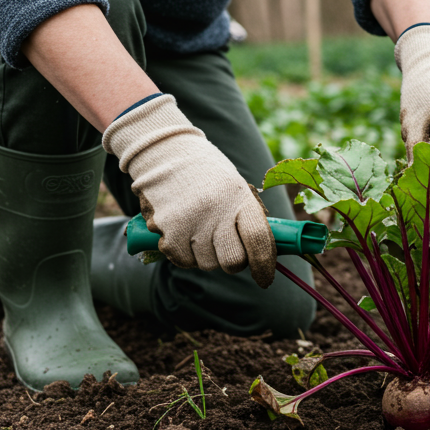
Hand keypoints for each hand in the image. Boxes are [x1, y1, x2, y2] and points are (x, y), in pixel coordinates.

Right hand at [102, 95, 275, 287]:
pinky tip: (182, 232)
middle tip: (225, 246)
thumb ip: (247, 219)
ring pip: (207, 264)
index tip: (264, 278)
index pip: (258, 240)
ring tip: (199, 229)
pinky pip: (182, 260)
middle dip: (232, 261)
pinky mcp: (167, 229)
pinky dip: (184, 254)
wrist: (165, 151)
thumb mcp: (235, 187)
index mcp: (240, 197)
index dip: (264, 265)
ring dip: (205, 255)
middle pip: (233, 261)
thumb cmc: (207, 174)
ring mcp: (190, 221)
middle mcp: (217, 210)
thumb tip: (262, 256)